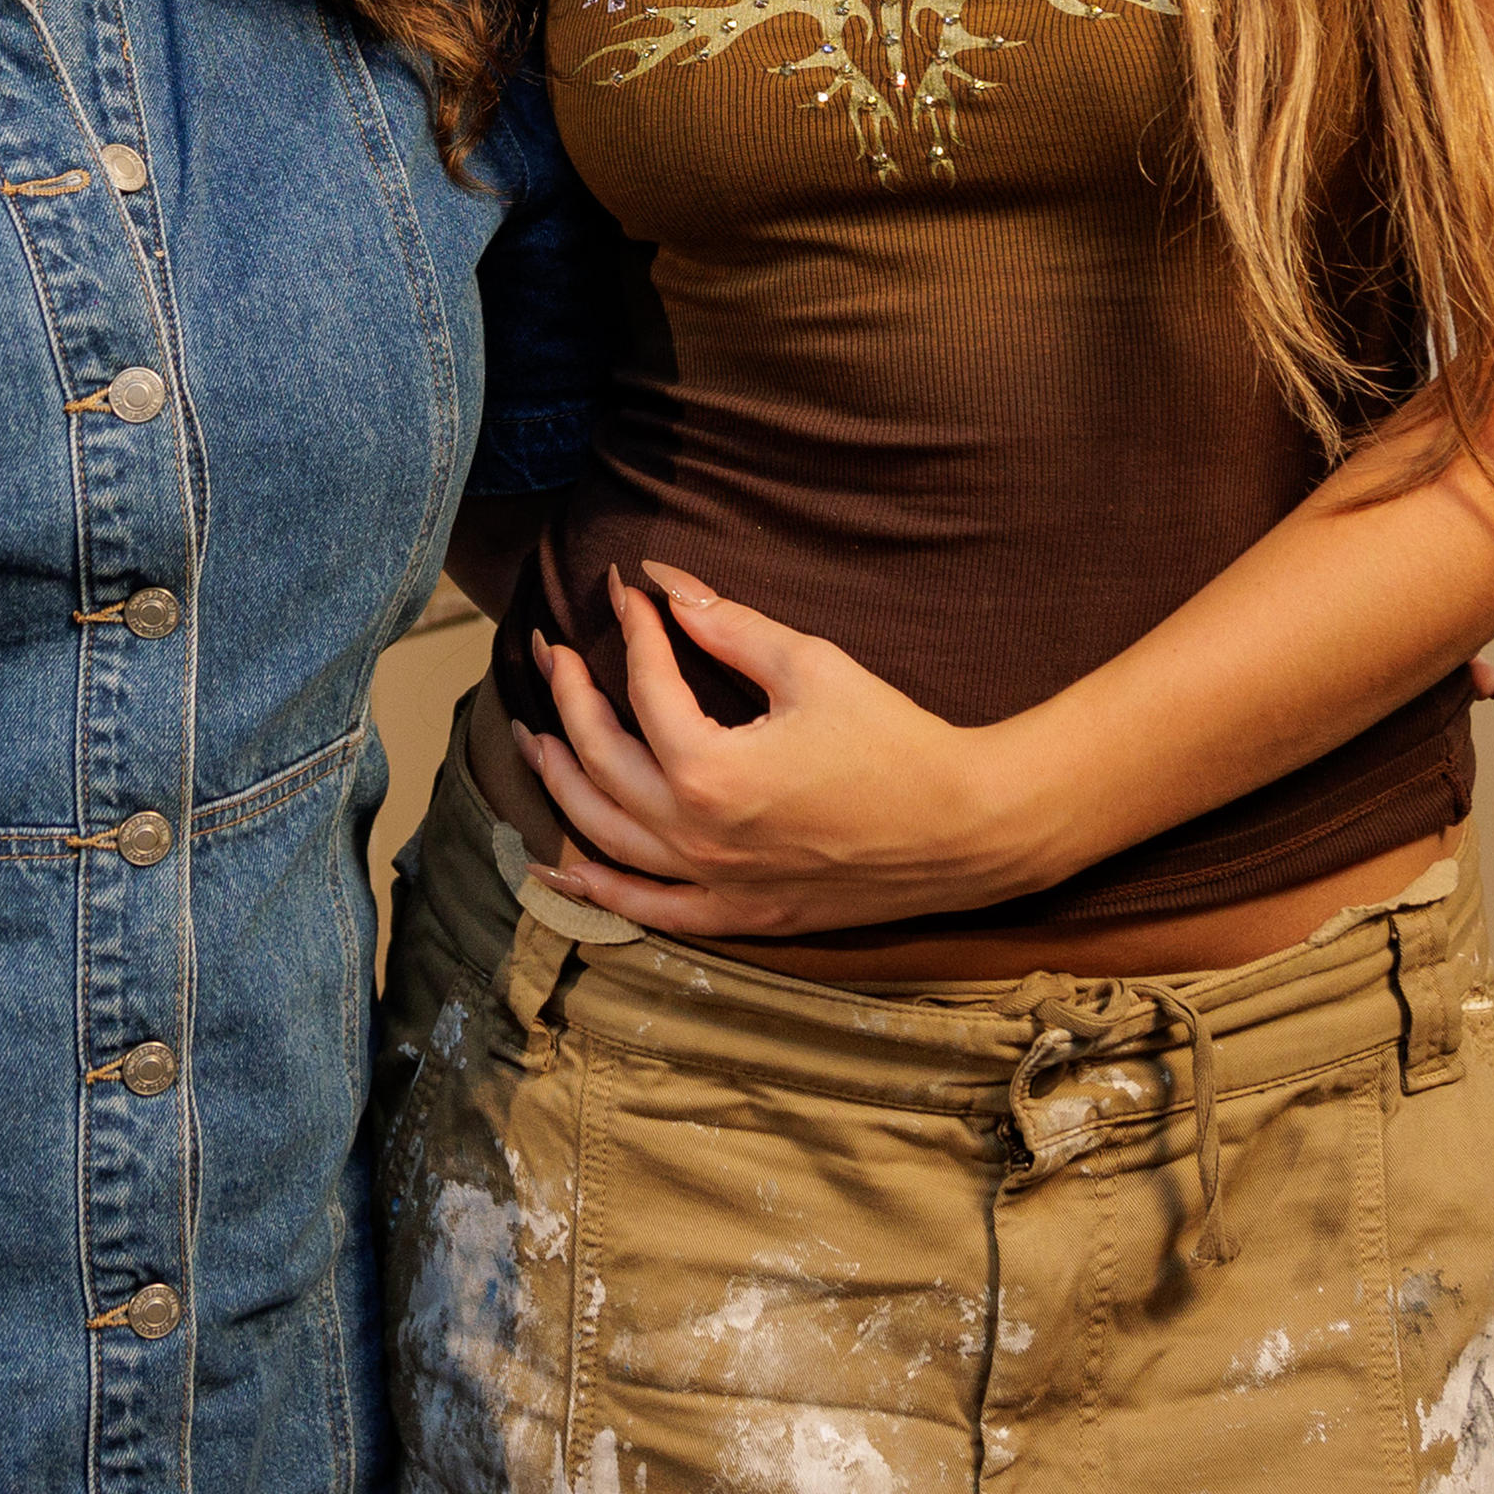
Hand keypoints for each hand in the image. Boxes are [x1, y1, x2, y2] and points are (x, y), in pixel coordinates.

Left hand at [512, 565, 1065, 938]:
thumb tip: (665, 581)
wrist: (962, 828)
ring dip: (558, 781)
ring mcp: (711, 881)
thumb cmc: (894, 741)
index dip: (632, 629)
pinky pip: (646, 907)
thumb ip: (728, 625)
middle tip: (551, 652)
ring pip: (603, 834)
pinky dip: (594, 888)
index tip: (621, 590)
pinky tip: (557, 865)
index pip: (645, 686)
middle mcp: (694, 833)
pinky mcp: (737, 911)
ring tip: (531, 736)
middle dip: (568, 696)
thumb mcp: (810, 665)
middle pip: (601, 758)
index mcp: (709, 768)